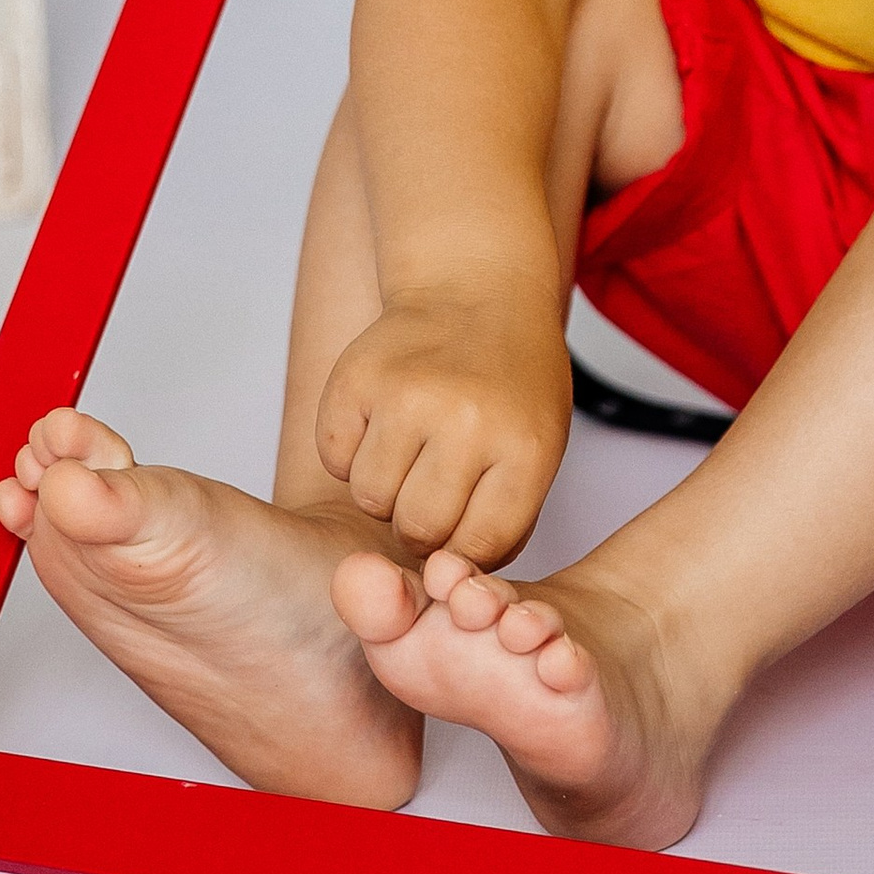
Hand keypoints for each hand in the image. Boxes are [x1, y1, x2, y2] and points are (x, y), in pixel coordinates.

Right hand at [313, 289, 570, 565]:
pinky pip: (334, 456)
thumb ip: (502, 516)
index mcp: (524, 446)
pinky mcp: (355, 377)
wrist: (478, 290)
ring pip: (368, 497)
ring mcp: (407, 395)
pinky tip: (381, 424)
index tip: (461, 529)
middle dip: (420, 525)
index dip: (463, 550)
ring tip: (409, 453)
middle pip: (417, 529)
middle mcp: (466, 421)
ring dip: (383, 488)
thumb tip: (444, 582)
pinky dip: (351, 451)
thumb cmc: (511, 384)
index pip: (479, 547)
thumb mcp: (539, 446)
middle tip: (430, 490)